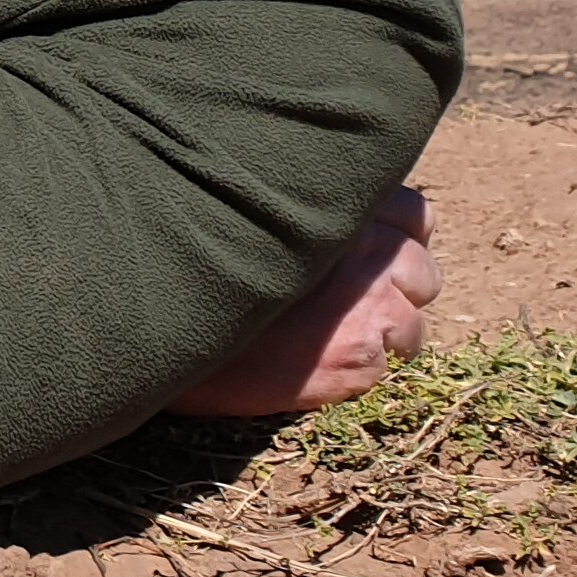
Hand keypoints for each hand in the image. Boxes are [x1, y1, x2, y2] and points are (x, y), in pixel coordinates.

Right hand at [170, 188, 439, 417]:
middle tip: (345, 306)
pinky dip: (354, 372)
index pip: (414, 215)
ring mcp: (370, 305)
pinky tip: (307, 365)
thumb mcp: (245, 215)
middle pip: (422, 274)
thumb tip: (330, 218)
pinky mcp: (360, 358)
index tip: (361, 256)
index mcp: (341, 205)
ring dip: (379, 337)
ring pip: (411, 327)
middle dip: (394, 292)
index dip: (394, 239)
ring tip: (326, 341)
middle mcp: (366, 248)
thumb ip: (300, 212)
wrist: (154, 328)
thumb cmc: (189, 268)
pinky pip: (384, 368)